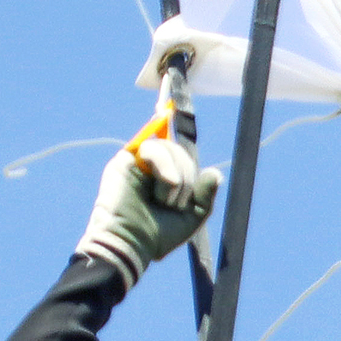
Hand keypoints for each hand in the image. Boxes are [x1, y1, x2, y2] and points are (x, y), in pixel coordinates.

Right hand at [75, 134, 217, 290]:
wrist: (132, 244)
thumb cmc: (158, 236)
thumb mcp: (192, 217)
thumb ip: (204, 195)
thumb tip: (215, 172)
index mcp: (166, 177)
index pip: (174, 146)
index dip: (167, 119)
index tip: (167, 96)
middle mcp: (151, 167)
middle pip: (180, 151)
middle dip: (188, 178)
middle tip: (176, 204)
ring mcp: (137, 162)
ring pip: (170, 148)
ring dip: (178, 178)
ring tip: (167, 202)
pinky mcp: (125, 161)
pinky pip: (154, 147)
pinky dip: (166, 168)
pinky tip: (162, 189)